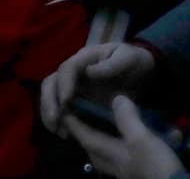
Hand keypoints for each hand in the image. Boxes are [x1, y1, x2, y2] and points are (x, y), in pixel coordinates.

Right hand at [40, 42, 155, 135]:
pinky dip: (57, 120)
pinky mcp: (74, 98)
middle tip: (56, 121)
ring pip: (50, 96)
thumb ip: (112, 64)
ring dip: (49, 114)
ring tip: (59, 131)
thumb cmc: (134, 61)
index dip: (64, 84)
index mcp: (86, 56)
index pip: (67, 68)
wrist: (141, 72)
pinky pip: (59, 108)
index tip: (66, 101)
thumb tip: (88, 71)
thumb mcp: (129, 59)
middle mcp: (74, 69)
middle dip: (49, 102)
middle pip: (51, 82)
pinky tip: (64, 133)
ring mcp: (72, 83)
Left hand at [64, 94, 182, 178]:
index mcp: (112, 154)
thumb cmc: (153, 163)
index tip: (65, 113)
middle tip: (85, 126)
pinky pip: (128, 160)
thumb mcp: (141, 138)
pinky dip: (129, 150)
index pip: (88, 138)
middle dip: (88, 139)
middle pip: (95, 153)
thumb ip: (127, 119)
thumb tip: (116, 98)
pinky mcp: (142, 174)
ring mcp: (128, 172)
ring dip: (107, 146)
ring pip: (111, 158)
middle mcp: (116, 165)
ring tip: (108, 133)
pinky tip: (139, 144)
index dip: (77, 125)